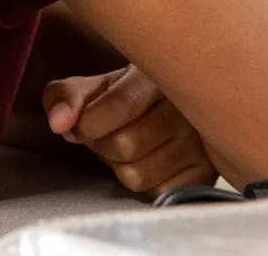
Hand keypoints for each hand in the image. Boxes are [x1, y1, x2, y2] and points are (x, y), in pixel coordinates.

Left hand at [42, 65, 219, 196]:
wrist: (173, 111)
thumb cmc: (128, 98)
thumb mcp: (95, 88)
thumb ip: (66, 96)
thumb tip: (60, 122)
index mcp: (159, 73)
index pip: (121, 103)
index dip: (89, 122)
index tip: (79, 128)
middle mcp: (188, 105)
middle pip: (125, 144)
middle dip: (104, 145)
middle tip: (110, 134)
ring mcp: (202, 142)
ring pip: (138, 174)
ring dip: (122, 167)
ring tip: (131, 148)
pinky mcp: (207, 175)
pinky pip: (158, 194)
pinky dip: (146, 184)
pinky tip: (151, 163)